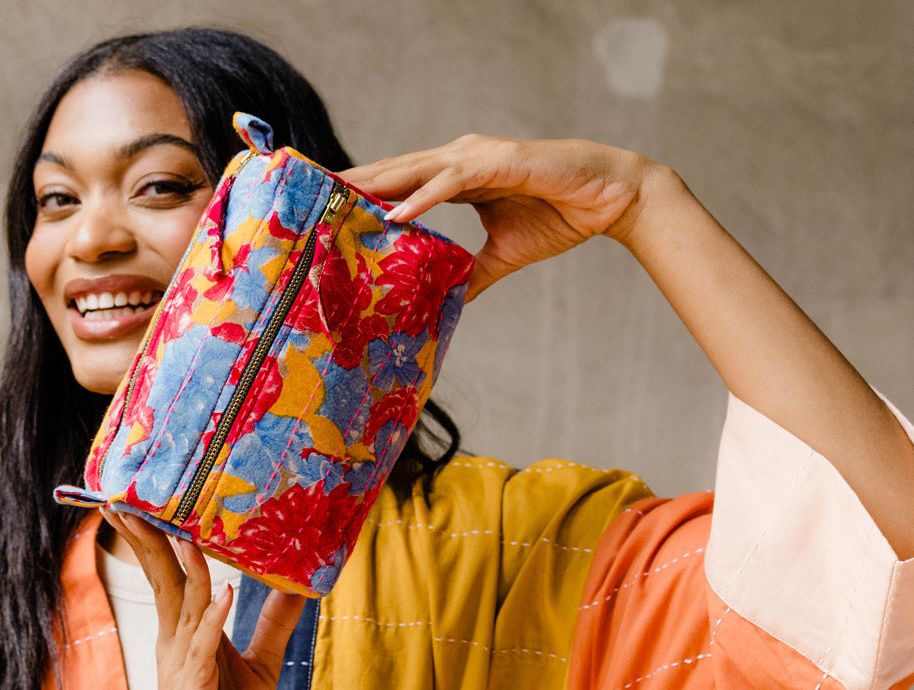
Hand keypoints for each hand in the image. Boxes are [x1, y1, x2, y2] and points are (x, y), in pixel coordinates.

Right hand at [101, 510, 304, 689]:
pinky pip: (202, 647)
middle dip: (149, 537)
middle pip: (163, 579)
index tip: (159, 498)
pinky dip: (213, 619)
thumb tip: (297, 587)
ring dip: (186, 565)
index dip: (165, 537)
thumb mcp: (261, 667)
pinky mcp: (192, 689)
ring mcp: (180, 664)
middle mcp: (176, 641)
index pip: (174, 576)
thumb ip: (273, 626)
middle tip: (131, 494)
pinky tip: (225, 593)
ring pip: (182, 604)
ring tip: (182, 527)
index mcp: (187, 633)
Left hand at [344, 134, 656, 299]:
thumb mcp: (505, 253)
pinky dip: (423, 196)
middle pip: (397, 171)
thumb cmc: (560, 215)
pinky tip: (396, 213)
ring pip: (415, 170)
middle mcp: (461, 161)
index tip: (330, 209)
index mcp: (460, 177)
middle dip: (356, 183)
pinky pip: (452, 181)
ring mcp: (479, 158)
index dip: (366, 194)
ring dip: (376, 184)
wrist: (609, 199)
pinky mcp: (500, 163)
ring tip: (338, 198)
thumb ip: (474, 272)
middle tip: (313, 197)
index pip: (402, 184)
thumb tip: (451, 299)